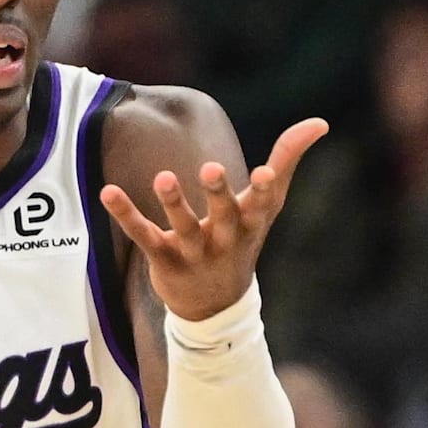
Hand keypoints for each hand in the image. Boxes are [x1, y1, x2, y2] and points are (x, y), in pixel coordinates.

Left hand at [99, 118, 328, 319]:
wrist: (216, 305)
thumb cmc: (242, 238)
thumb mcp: (267, 205)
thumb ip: (287, 160)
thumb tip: (319, 122)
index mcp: (251, 223)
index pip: (262, 205)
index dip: (265, 189)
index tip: (266, 172)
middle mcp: (224, 238)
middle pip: (223, 215)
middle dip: (218, 193)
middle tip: (210, 167)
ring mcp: (193, 251)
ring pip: (183, 227)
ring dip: (174, 203)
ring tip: (164, 177)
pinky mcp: (163, 258)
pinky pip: (143, 235)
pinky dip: (126, 214)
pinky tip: (108, 192)